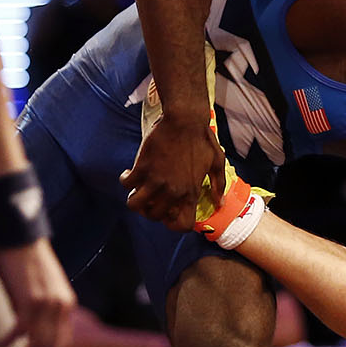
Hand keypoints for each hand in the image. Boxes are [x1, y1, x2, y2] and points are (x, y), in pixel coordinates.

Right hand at [0, 240, 75, 346]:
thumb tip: (28, 327)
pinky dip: (10, 342)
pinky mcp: (32, 301)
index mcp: (67, 304)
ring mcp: (49, 305)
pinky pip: (23, 331)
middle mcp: (62, 307)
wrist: (22, 238)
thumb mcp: (41, 288)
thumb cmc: (26, 262)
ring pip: (39, 344)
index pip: (61, 340)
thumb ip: (40, 307)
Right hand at [119, 114, 225, 229]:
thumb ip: (219, 185)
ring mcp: (156, 180)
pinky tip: (129, 172)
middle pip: (154, 217)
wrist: (184, 121)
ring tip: (137, 188)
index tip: (169, 213)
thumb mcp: (217, 163)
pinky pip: (126, 184)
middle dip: (150, 210)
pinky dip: (125, 180)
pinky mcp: (142, 167)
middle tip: (150, 198)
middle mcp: (173, 191)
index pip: (182, 225)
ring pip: (135, 205)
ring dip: (134, 199)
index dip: (174, 224)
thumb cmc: (202, 140)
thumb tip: (220, 203)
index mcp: (191, 192)